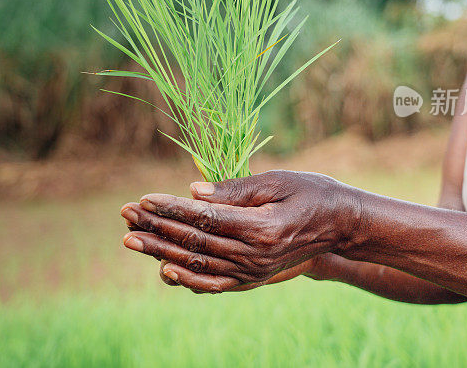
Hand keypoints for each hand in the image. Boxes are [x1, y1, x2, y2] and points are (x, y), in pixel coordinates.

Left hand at [119, 170, 360, 292]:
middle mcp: (254, 256)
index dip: (171, 208)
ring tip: (131, 239)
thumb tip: (193, 192)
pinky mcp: (253, 279)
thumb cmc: (311, 194)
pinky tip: (165, 270)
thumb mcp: (277, 182)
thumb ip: (234, 190)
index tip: (143, 198)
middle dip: (156, 227)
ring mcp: (253, 272)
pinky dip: (188, 279)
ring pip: (198, 263)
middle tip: (125, 216)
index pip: (204, 219)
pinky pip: (215, 284)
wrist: (341, 227)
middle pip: (194, 243)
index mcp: (260, 228)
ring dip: (161, 250)